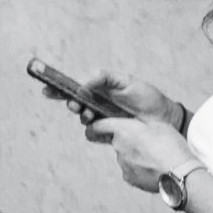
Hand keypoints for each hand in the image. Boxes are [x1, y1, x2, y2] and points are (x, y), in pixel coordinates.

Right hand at [49, 71, 181, 130]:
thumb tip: (81, 85)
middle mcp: (97, 103)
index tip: (47, 90)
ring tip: (92, 115)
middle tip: (74, 106)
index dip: (58, 88)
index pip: (73, 86)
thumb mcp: (125, 80)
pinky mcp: (109, 133)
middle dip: (70, 103)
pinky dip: (94, 131)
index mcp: (98, 88)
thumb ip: (102, 77)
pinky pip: (93, 134)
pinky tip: (101, 127)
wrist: (165, 118)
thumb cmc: (147, 96)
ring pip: (82, 119)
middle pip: (73, 103)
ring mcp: (103, 119)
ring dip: (83, 116)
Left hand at [88, 112, 195, 193]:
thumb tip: (134, 124)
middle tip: (148, 144)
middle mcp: (118, 147)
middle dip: (128, 141)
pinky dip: (139, 170)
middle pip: (117, 141)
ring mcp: (123, 164)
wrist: (181, 175)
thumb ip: (141, 123)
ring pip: (125, 156)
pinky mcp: (130, 179)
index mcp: (122, 130)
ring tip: (155, 159)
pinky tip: (154, 170)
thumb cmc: (172, 146)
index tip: (97, 127)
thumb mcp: (158, 125)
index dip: (98, 125)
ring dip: (135, 156)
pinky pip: (131, 171)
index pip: (98, 126)